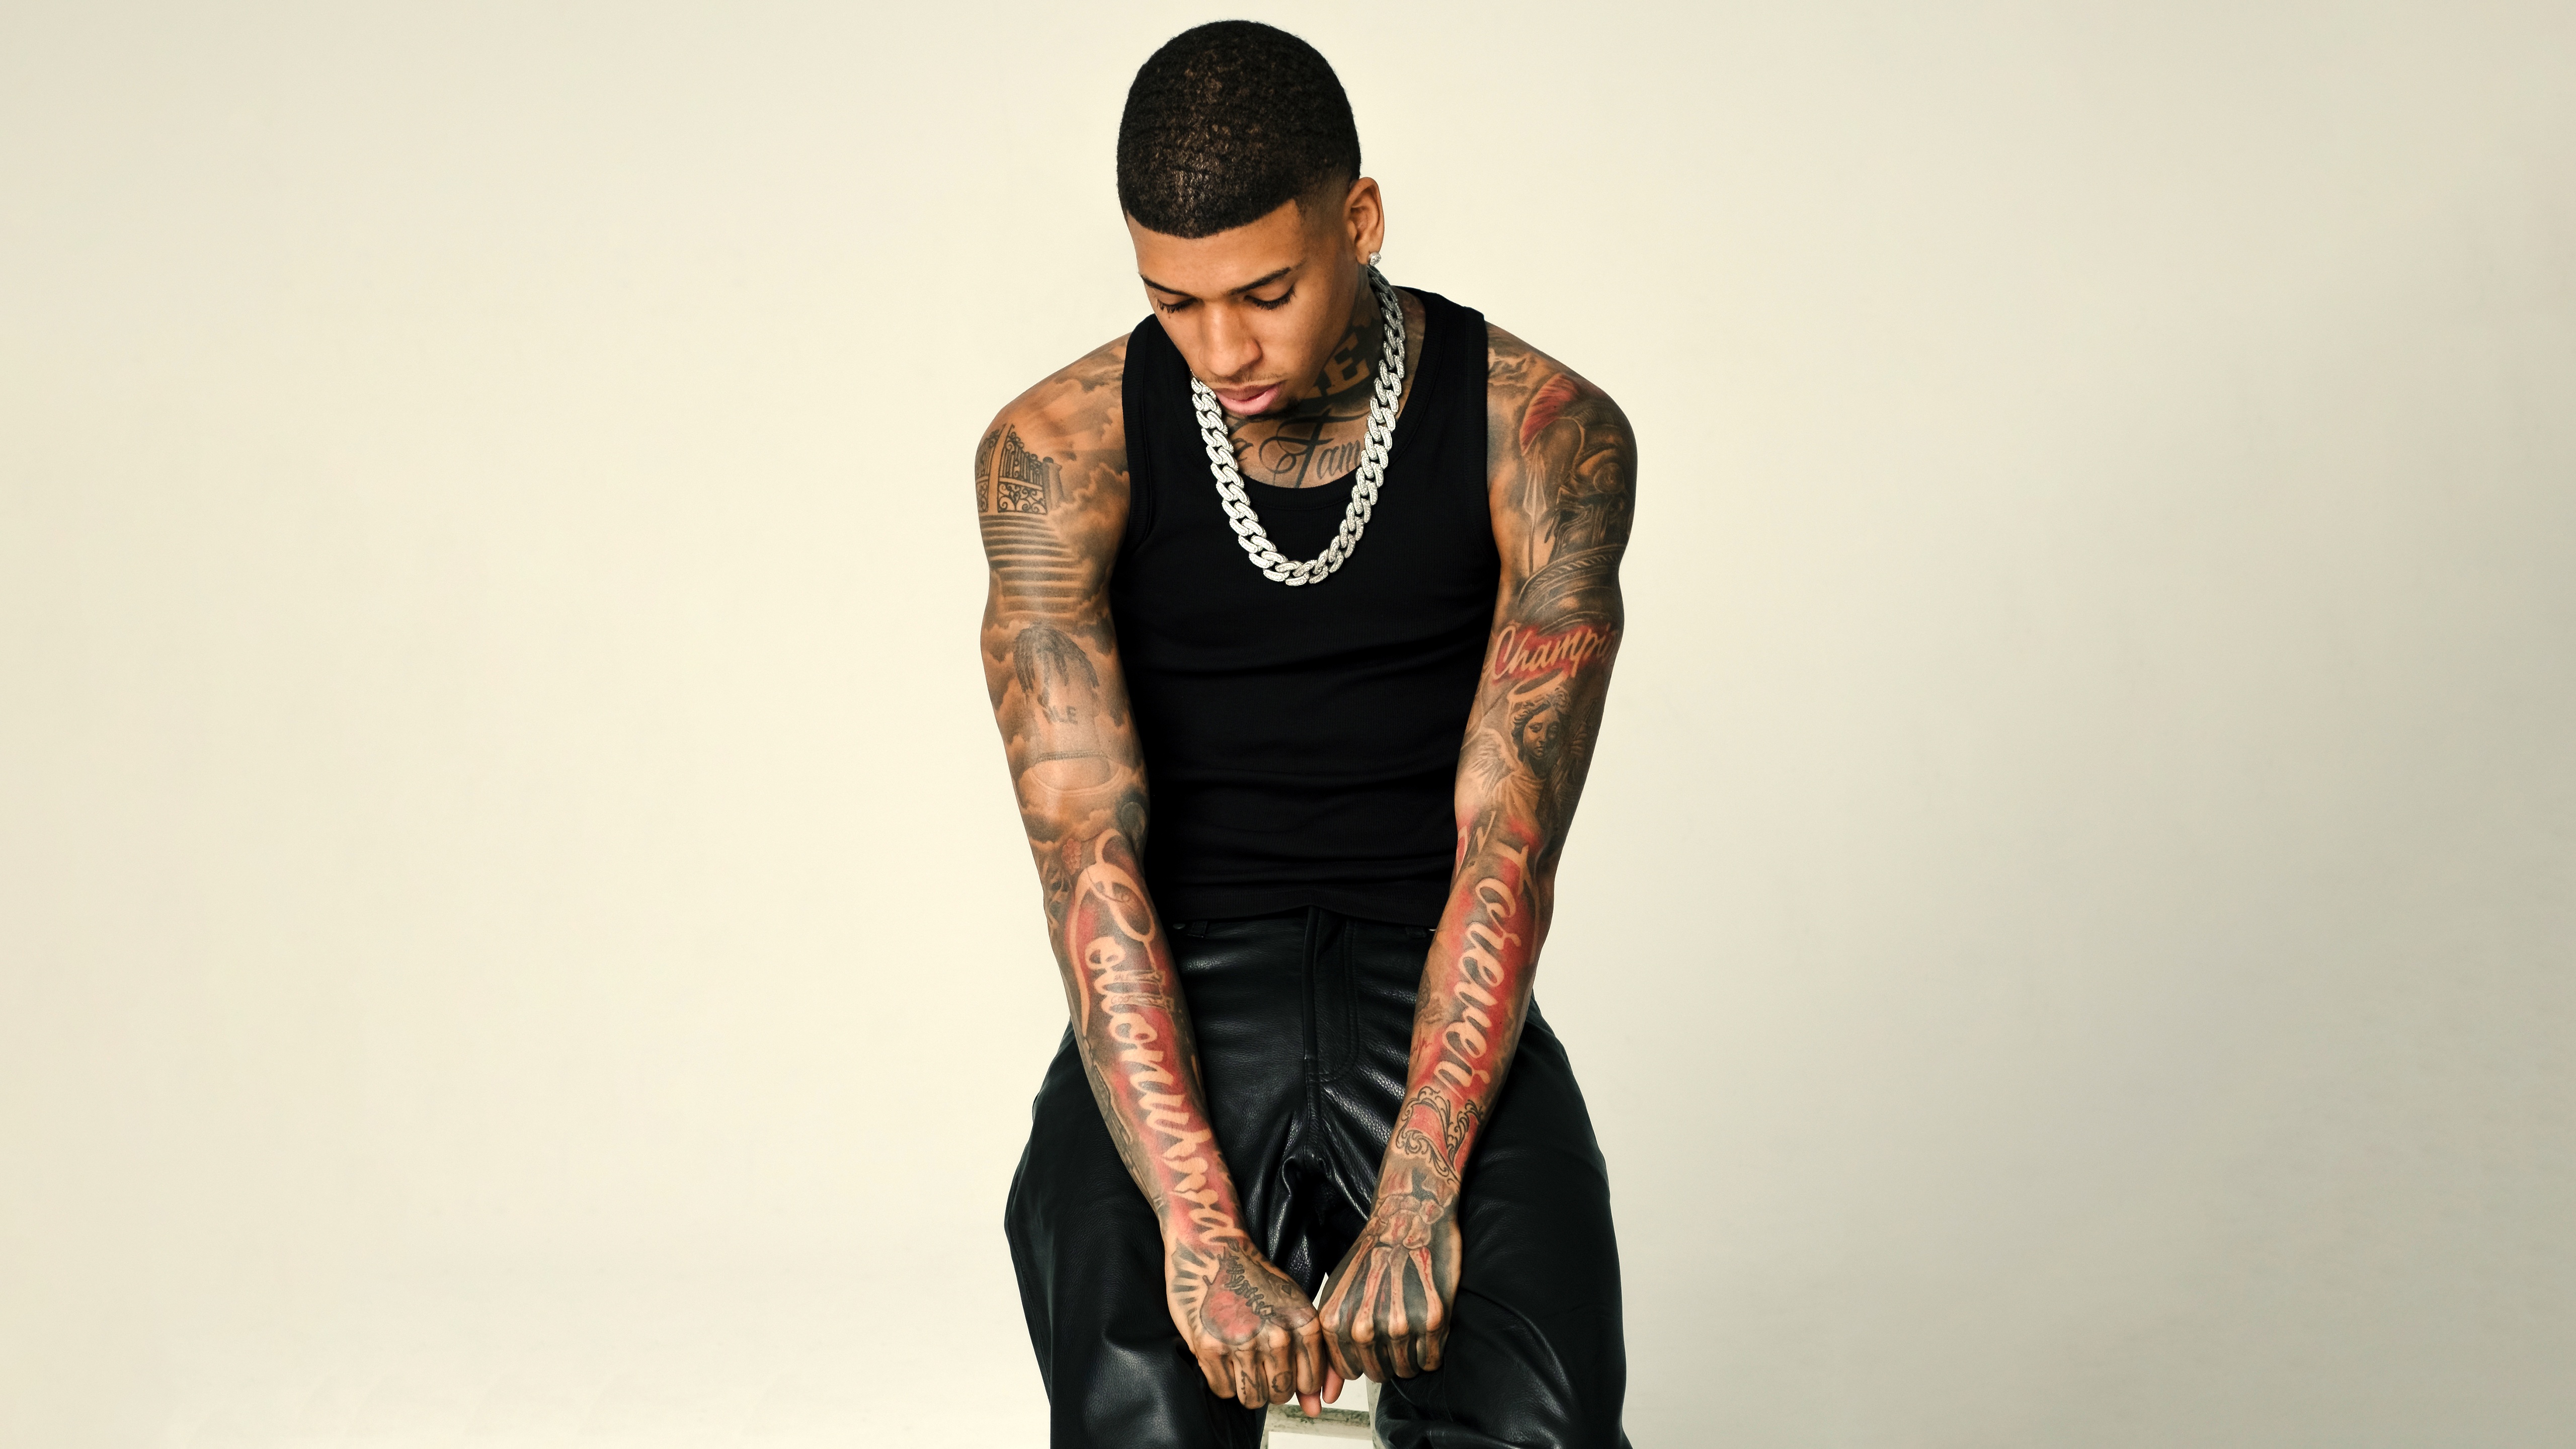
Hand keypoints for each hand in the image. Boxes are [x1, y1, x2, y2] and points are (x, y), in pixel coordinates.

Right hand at [1165, 1234, 1341, 1412]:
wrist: (1213, 1250)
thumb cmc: (1254, 1281)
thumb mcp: (1293, 1312)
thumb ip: (1310, 1362)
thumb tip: (1315, 1410)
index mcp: (1304, 1324)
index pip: (1309, 1382)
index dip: (1295, 1380)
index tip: (1282, 1365)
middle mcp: (1277, 1335)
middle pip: (1280, 1394)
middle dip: (1269, 1386)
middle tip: (1256, 1361)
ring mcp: (1243, 1341)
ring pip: (1252, 1398)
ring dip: (1245, 1387)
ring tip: (1239, 1361)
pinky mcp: (1210, 1346)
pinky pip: (1223, 1390)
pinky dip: (1222, 1381)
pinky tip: (1222, 1356)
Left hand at [1318, 1186, 1461, 1381]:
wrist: (1408, 1217)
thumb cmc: (1371, 1255)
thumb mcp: (1337, 1296)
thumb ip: (1331, 1347)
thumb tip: (1325, 1396)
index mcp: (1337, 1323)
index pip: (1350, 1372)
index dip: (1364, 1358)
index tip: (1373, 1338)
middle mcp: (1365, 1328)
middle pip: (1380, 1374)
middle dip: (1388, 1357)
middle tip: (1395, 1323)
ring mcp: (1400, 1325)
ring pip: (1407, 1370)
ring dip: (1411, 1353)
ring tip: (1411, 1318)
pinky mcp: (1433, 1320)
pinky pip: (1432, 1359)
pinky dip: (1432, 1348)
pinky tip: (1427, 1320)